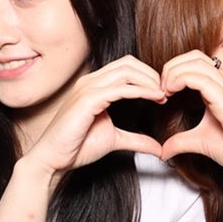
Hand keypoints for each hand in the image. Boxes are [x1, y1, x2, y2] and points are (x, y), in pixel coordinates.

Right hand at [25, 57, 170, 180]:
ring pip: (125, 71)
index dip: (148, 76)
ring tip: (164, 95)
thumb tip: (158, 147)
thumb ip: (137, 139)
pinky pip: (119, 88)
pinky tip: (155, 98)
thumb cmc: (77, 146)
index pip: (126, 67)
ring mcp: (86, 89)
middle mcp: (90, 82)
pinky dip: (141, 91)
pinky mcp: (86, 100)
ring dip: (149, 81)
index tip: (164, 93)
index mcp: (95, 86)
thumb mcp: (115, 139)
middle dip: (152, 75)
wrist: (54, 158)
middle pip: (128, 63)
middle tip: (168, 91)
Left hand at [154, 51, 222, 179]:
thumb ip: (183, 142)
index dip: (175, 72)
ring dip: (172, 72)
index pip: (195, 64)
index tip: (164, 94)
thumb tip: (163, 151)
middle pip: (193, 57)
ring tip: (164, 91)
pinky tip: (170, 95)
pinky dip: (179, 80)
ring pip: (194, 63)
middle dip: (171, 67)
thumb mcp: (204, 143)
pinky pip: (199, 78)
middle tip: (161, 89)